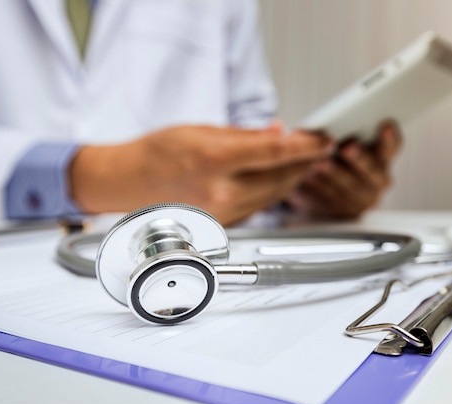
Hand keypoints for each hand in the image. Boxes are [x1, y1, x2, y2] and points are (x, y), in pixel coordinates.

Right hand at [69, 125, 332, 225]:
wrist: (129, 184)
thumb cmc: (157, 153)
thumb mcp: (201, 130)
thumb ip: (245, 135)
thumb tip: (279, 133)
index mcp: (213, 161)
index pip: (274, 153)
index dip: (306, 147)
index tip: (322, 140)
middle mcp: (219, 192)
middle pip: (281, 179)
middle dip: (305, 163)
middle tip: (318, 147)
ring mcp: (221, 213)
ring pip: (274, 196)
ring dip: (293, 178)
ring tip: (304, 161)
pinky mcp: (223, 225)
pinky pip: (259, 207)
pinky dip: (274, 191)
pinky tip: (280, 178)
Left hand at [286, 122, 401, 218]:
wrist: (321, 190)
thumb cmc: (334, 157)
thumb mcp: (341, 142)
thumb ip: (342, 133)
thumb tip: (327, 127)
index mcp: (382, 156)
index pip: (392, 146)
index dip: (390, 137)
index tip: (386, 125)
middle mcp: (378, 178)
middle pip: (373, 169)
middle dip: (359, 157)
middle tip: (346, 147)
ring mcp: (363, 198)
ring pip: (351, 186)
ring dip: (335, 174)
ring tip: (320, 163)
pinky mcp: (345, 211)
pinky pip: (333, 200)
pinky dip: (321, 188)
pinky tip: (310, 179)